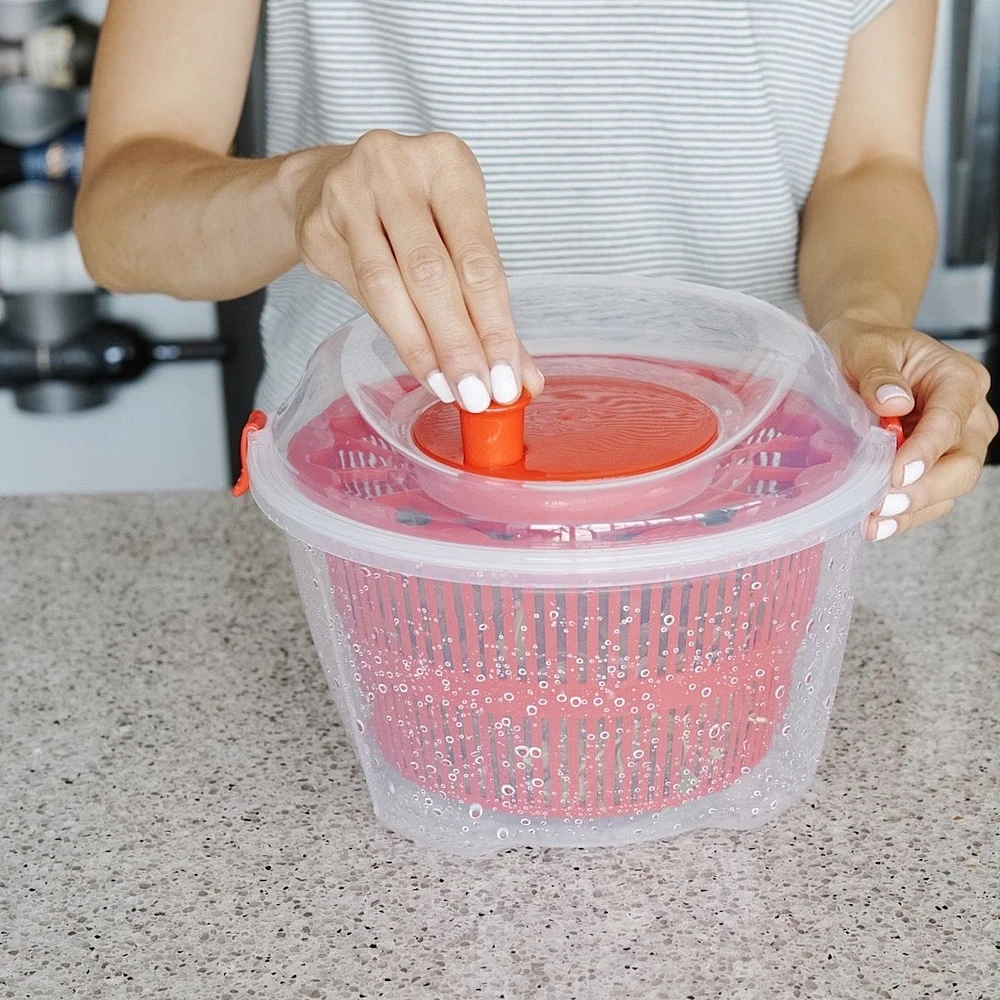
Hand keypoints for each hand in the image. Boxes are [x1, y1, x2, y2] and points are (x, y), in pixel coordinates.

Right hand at [279, 130, 543, 410]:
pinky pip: (359, 291)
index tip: (506, 378)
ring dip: (420, 347)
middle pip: (431, 273)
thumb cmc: (413, 212)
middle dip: (458, 343)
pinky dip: (392, 332)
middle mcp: (397, 168)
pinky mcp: (316, 225)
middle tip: (475, 393)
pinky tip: (415, 361)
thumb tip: (523, 377)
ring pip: (387, 287)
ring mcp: (349, 193)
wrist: (328, 183)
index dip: (494, 325)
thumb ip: (489, 305)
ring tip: (446, 387)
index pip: (478, 258)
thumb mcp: (459, 236)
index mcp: (448, 163)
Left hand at [820, 317, 997, 539]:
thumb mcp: (865, 347)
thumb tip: (893, 402)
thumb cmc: (864, 347)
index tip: (896, 475)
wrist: (858, 357)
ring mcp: (956, 445)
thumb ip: (878, 373)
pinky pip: (929, 498)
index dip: (925, 452)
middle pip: (963, 464)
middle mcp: (969, 415)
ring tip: (871, 521)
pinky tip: (874, 524)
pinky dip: (904, 515)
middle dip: (924, 490)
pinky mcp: (934, 467)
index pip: (950, 422)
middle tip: (883, 505)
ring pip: (949, 488)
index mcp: (958, 379)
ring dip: (911, 510)